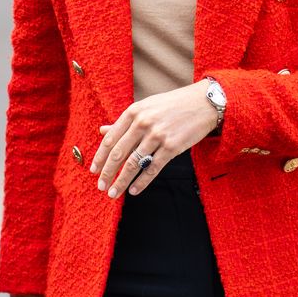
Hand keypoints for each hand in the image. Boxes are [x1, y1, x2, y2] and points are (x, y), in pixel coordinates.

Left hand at [89, 79, 218, 198]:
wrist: (203, 103)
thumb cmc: (173, 104)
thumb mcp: (146, 107)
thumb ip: (125, 121)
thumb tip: (102, 131)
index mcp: (134, 112)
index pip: (110, 139)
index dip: (100, 157)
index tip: (93, 170)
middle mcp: (143, 123)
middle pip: (119, 153)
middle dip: (107, 173)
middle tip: (101, 187)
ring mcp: (158, 136)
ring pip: (134, 164)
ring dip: (121, 181)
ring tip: (114, 193)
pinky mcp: (172, 147)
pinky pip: (152, 169)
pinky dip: (141, 182)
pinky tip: (133, 190)